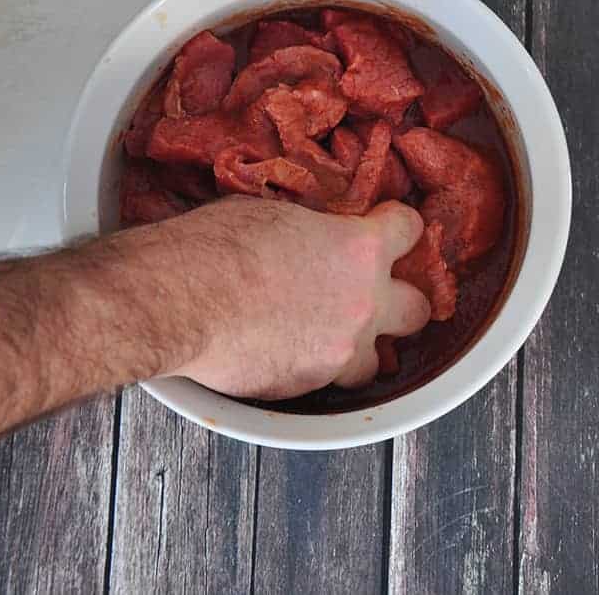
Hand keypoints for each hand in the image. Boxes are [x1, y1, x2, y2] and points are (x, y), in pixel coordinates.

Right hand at [121, 196, 429, 399]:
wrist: (181, 299)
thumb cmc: (218, 245)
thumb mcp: (275, 215)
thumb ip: (313, 229)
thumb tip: (313, 235)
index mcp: (360, 248)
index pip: (409, 230)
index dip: (398, 226)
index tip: (387, 227)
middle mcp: (364, 302)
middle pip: (417, 308)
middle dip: (399, 300)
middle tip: (369, 294)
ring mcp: (341, 349)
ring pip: (377, 359)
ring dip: (360, 347)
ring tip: (328, 336)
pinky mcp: (311, 384)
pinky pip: (329, 379)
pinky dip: (316, 366)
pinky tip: (287, 351)